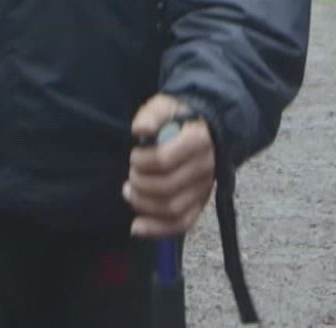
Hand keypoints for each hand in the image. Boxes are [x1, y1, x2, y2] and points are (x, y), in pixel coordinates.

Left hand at [124, 93, 214, 237]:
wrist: (204, 130)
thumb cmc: (179, 118)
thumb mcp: (164, 106)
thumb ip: (151, 115)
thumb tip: (139, 130)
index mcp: (198, 140)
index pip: (165, 160)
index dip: (142, 161)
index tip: (134, 155)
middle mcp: (206, 167)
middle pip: (167, 187)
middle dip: (140, 183)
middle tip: (131, 174)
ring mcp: (205, 189)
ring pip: (172, 209)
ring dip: (143, 204)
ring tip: (129, 191)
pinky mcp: (200, 204)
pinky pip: (181, 224)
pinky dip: (157, 229)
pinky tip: (136, 226)